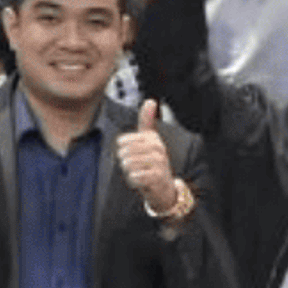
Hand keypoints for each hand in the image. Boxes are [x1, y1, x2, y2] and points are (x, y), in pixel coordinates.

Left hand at [114, 96, 177, 213]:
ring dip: (129, 171)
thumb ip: (148, 121)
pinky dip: (133, 180)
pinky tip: (140, 180)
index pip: (124, 141)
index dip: (122, 149)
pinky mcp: (157, 177)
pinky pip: (134, 176)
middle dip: (124, 161)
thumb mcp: (150, 140)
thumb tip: (150, 100)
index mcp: (153, 139)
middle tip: (134, 166)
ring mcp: (159, 163)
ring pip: (128, 164)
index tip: (132, 153)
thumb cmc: (154, 163)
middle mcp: (158, 149)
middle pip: (124, 153)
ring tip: (138, 172)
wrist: (165, 188)